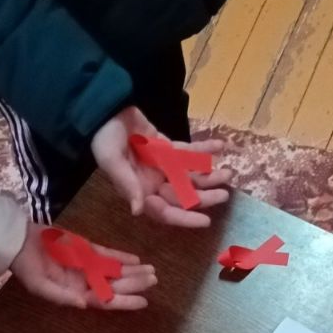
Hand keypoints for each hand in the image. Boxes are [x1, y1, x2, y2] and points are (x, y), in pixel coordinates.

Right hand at [10, 222, 155, 310]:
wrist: (18, 242)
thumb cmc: (26, 268)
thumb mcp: (40, 286)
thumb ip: (62, 297)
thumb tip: (84, 305)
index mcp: (75, 294)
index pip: (105, 301)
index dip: (124, 302)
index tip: (143, 302)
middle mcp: (85, 282)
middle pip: (115, 286)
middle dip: (135, 284)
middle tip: (154, 280)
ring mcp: (87, 266)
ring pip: (115, 271)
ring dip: (133, 272)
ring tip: (152, 271)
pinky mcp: (86, 250)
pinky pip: (107, 255)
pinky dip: (121, 258)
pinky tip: (136, 259)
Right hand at [91, 106, 230, 228]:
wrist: (106, 111)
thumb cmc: (103, 138)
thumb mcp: (111, 161)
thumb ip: (127, 184)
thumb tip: (138, 211)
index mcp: (140, 191)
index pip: (165, 211)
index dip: (184, 218)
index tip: (206, 221)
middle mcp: (154, 182)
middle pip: (183, 195)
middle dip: (204, 197)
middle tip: (225, 194)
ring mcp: (164, 165)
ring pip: (191, 176)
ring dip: (210, 175)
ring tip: (229, 173)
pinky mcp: (169, 148)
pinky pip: (190, 152)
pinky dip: (205, 148)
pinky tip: (220, 145)